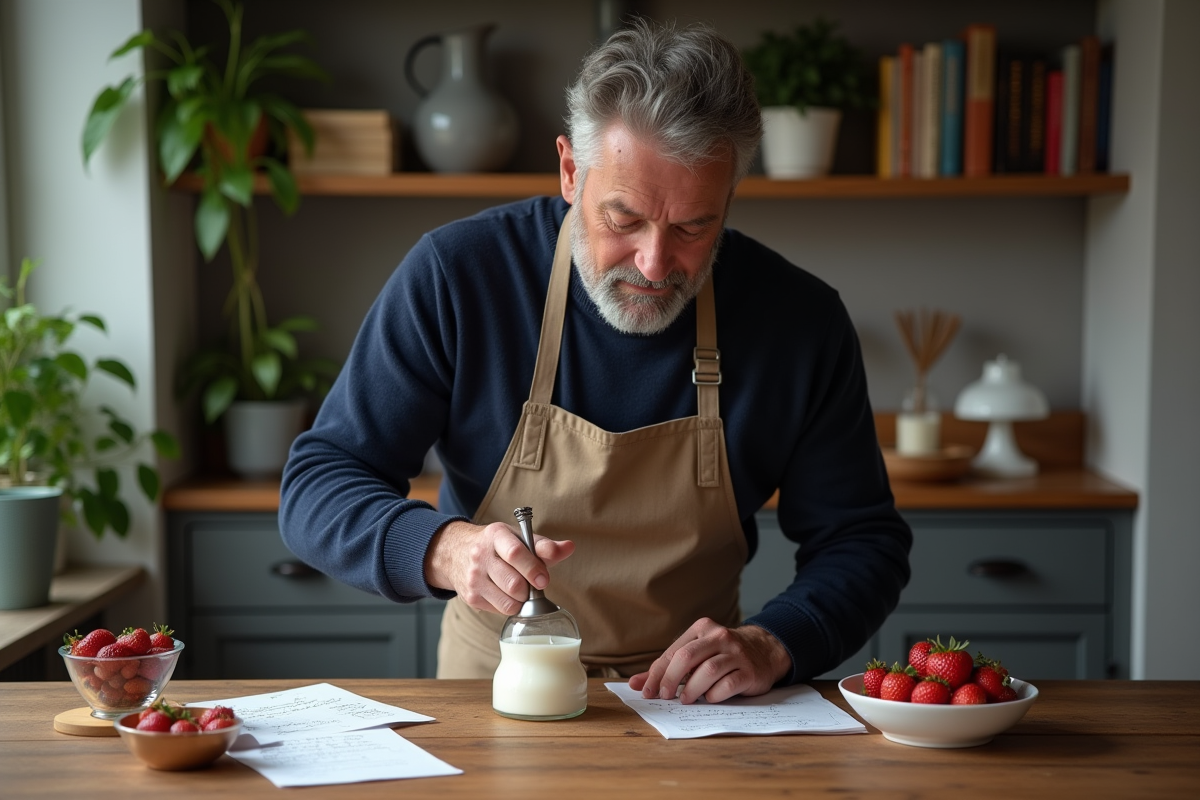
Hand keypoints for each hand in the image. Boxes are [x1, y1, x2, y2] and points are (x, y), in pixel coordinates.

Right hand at [424, 520, 574, 614]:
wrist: (455, 553)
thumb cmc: (495, 546)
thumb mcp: (517, 538)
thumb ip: (544, 546)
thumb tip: (569, 548)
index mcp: (495, 536)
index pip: (514, 553)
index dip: (533, 568)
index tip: (544, 579)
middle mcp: (480, 556)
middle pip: (513, 583)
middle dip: (530, 588)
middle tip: (534, 584)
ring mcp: (474, 579)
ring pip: (508, 602)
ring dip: (521, 600)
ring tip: (520, 589)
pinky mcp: (471, 597)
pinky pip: (500, 610)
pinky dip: (510, 605)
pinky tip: (506, 593)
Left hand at [628, 619, 791, 703]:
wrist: (765, 651)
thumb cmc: (722, 654)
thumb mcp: (696, 653)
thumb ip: (667, 667)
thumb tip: (636, 684)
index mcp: (702, 628)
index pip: (673, 652)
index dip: (657, 673)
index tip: (648, 692)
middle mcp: (720, 636)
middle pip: (687, 657)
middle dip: (671, 679)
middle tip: (666, 696)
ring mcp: (736, 653)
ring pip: (708, 670)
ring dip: (692, 689)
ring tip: (687, 699)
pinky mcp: (749, 671)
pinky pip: (728, 684)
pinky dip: (714, 695)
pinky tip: (710, 698)